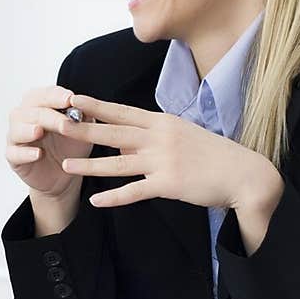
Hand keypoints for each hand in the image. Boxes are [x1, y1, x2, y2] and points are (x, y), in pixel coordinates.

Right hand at [5, 86, 92, 200]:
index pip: (44, 95)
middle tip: (64, 123)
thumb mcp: (83, 130)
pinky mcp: (13, 157)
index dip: (56, 96)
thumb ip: (84, 115)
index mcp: (40, 105)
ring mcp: (16, 137)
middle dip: (48, 115)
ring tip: (39, 132)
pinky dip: (25, 153)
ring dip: (28, 129)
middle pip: (30, 110)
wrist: (65, 174)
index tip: (70, 99)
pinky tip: (37, 154)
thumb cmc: (70, 146)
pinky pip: (14, 153)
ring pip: (16, 129)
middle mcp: (24, 117)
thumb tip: (82, 102)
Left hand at [60, 95, 283, 230]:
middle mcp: (160, 137)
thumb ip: (155, 133)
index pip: (122, 112)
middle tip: (56, 123)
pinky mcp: (169, 183)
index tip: (72, 98)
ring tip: (66, 164)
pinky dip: (115, 197)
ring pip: (119, 162)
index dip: (96, 106)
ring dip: (90, 163)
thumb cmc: (213, 155)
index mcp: (162, 122)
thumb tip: (129, 133)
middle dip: (83, 128)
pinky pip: (135, 191)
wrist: (243, 173)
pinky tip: (96, 200)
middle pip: (114, 132)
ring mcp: (164, 160)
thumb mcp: (183, 134)